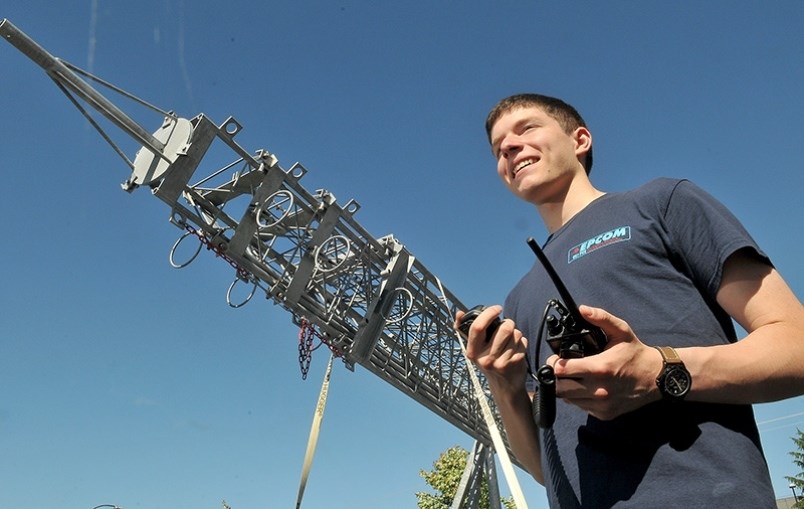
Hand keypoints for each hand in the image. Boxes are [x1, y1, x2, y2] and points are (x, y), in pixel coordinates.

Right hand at [455, 305, 528, 393]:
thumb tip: (459, 313)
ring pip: (515, 334)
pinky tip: (516, 350)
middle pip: (503, 328)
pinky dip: (522, 343)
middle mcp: (485, 359)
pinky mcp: (515, 364)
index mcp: (472, 352)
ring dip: (516, 334)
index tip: (497, 308)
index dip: (489, 313)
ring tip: (510, 342)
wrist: (504, 387)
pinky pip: (522, 342)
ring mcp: (500, 362)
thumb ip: (467, 330)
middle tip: (507, 327)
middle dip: (508, 323)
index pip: (477, 327)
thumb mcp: (475, 349)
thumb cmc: (489, 363)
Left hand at [549, 305, 662, 419]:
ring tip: (576, 377)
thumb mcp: (621, 331)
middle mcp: (599, 390)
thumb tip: (582, 309)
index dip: (553, 364)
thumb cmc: (636, 354)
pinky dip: (579, 398)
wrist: (658, 379)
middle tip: (563, 368)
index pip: (561, 370)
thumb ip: (601, 318)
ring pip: (568, 399)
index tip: (556, 359)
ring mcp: (601, 405)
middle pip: (559, 388)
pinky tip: (587, 387)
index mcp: (600, 368)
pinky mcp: (604, 414)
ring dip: (567, 388)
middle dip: (556, 377)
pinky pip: (581, 407)